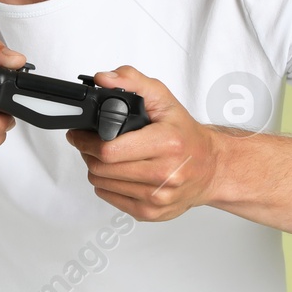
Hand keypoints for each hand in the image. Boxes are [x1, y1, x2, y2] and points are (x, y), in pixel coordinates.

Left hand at [65, 66, 221, 220]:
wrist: (211, 167)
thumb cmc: (186, 135)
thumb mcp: (163, 99)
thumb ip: (132, 81)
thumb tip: (104, 79)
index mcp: (167, 143)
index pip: (109, 150)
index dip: (87, 140)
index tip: (79, 134)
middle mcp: (165, 173)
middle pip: (102, 168)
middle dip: (87, 153)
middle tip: (88, 142)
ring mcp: (158, 197)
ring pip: (102, 184)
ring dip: (95, 168)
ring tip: (104, 156)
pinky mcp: (151, 212)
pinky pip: (110, 198)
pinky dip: (106, 184)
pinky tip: (116, 172)